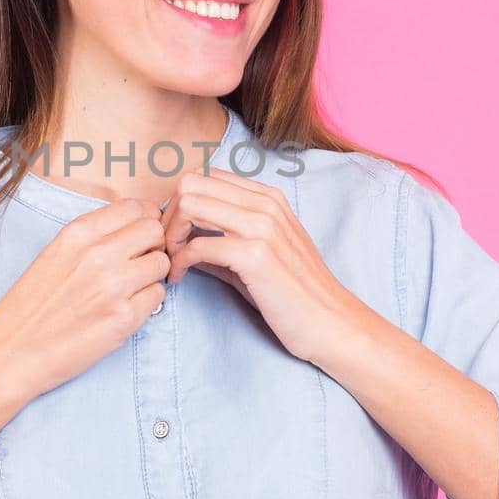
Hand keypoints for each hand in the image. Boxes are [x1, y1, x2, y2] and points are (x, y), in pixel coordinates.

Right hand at [0, 198, 169, 399]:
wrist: (12, 351)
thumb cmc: (30, 305)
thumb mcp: (54, 254)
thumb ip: (92, 237)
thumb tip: (133, 227)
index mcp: (78, 233)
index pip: (136, 207)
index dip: (145, 220)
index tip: (141, 235)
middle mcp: (99, 254)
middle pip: (155, 231)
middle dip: (153, 244)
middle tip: (140, 262)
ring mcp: (115, 286)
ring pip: (161, 263)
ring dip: (152, 274)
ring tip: (130, 288)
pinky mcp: (125, 318)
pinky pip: (158, 296)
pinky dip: (147, 302)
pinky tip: (123, 309)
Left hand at [160, 168, 366, 363]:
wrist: (331, 322)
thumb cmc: (293, 293)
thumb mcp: (258, 254)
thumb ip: (221, 239)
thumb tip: (181, 237)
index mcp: (267, 197)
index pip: (205, 176)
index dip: (180, 203)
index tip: (175, 233)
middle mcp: (265, 204)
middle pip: (191, 183)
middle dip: (169, 215)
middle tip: (167, 247)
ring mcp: (262, 226)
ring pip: (189, 204)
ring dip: (170, 234)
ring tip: (172, 261)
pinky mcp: (256, 255)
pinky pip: (197, 244)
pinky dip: (179, 261)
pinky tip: (180, 277)